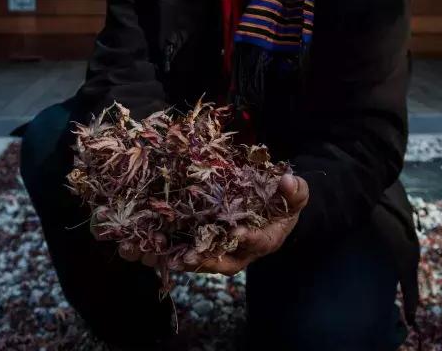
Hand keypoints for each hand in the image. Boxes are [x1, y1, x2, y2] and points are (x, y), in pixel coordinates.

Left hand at [141, 173, 308, 275]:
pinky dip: (167, 250)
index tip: (237, 233)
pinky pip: (186, 250)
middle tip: (186, 257)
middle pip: (221, 260)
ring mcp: (221, 249)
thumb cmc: (286, 204)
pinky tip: (145, 247)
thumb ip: (296, 191)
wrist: (276, 213)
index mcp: (265, 239)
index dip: (246, 238)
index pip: (255, 242)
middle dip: (203, 260)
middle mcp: (241, 251)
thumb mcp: (296, 196)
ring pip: (199, 259)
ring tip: (156, 255)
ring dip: (177, 259)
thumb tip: (289, 181)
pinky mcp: (205, 243)